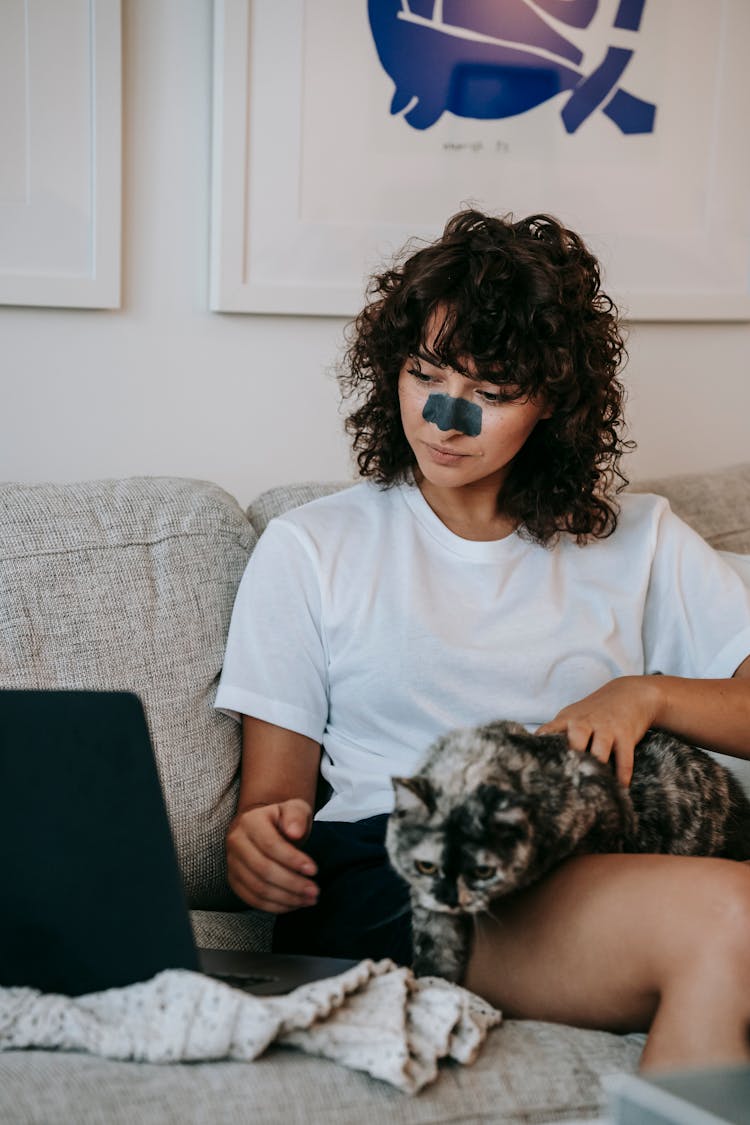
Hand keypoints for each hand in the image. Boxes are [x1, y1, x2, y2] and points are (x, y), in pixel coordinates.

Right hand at [226, 798, 318, 912]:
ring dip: (286, 898)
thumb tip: (295, 832)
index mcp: (250, 821)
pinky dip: (274, 906)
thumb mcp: (295, 809)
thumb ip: (297, 816)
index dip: (292, 860)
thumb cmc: (283, 819)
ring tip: (308, 899)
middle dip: (292, 883)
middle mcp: (236, 842)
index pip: (270, 844)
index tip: (313, 870)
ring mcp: (232, 863)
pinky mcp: (234, 880)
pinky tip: (294, 904)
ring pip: (258, 888)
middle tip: (314, 891)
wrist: (263, 826)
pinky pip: (252, 899)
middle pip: (263, 869)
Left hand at [537, 676, 661, 786]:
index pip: (550, 732)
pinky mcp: (625, 734)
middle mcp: (585, 722)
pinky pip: (624, 757)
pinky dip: (622, 774)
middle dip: (572, 759)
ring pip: (600, 750)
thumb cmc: (593, 713)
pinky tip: (620, 787)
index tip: (537, 767)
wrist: (628, 693)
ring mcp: (606, 727)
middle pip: (575, 740)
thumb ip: (557, 735)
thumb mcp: (572, 717)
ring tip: (593, 789)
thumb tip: (538, 759)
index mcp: (567, 719)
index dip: (543, 748)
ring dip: (597, 769)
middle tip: (567, 782)